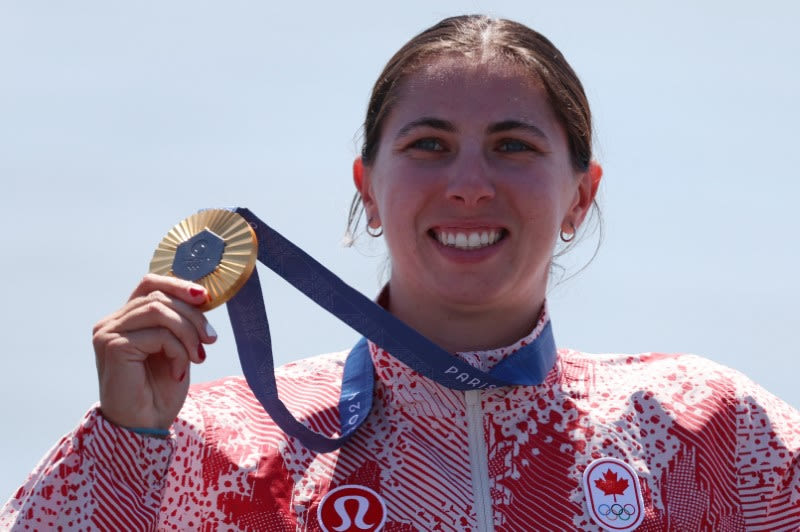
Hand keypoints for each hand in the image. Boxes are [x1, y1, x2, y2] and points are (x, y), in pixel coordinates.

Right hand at [93, 273, 216, 429]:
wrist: (144, 427)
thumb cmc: (160, 391)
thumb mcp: (176, 348)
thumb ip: (179, 321)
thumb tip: (201, 295)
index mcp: (125, 319)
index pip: (150, 283)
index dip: (178, 284)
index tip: (205, 297)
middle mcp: (111, 322)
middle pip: (160, 297)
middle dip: (193, 316)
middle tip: (210, 340)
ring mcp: (108, 333)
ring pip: (160, 311)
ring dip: (188, 333)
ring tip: (198, 356)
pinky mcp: (113, 346)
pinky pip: (159, 334)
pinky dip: (178, 351)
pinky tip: (180, 371)